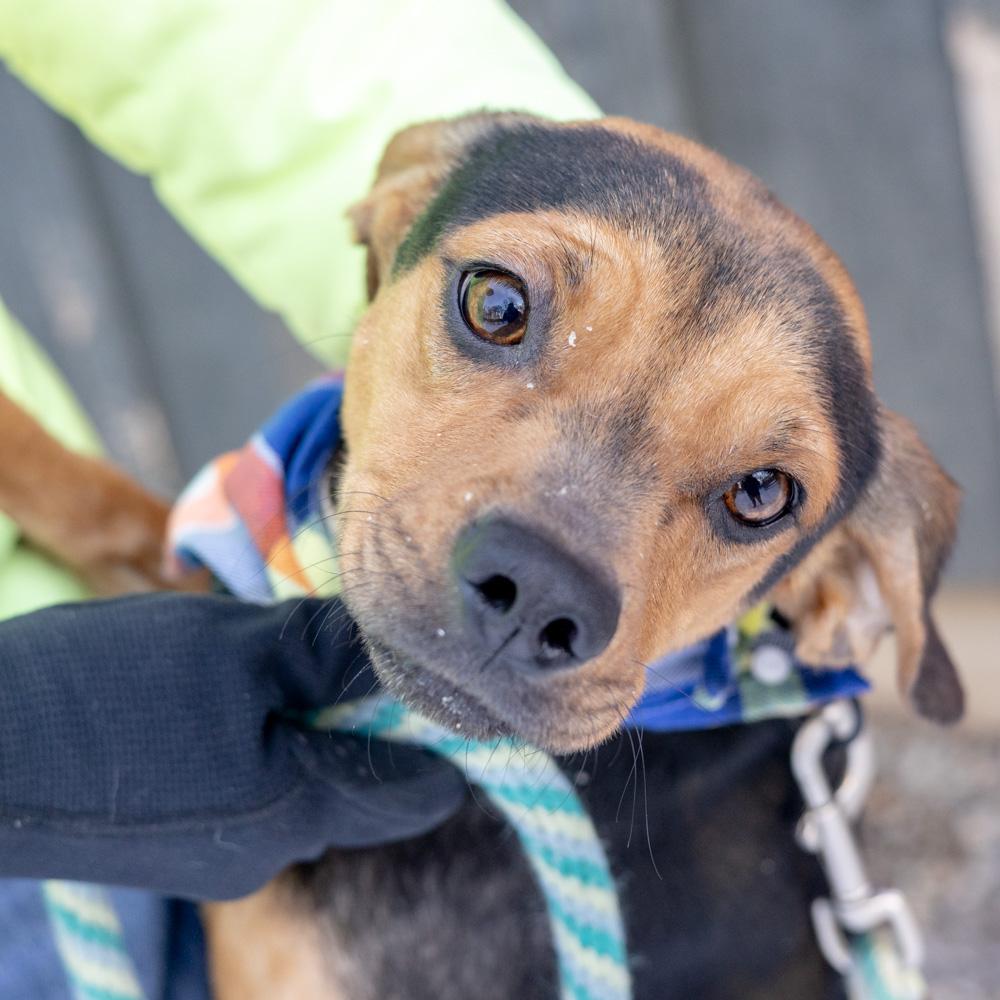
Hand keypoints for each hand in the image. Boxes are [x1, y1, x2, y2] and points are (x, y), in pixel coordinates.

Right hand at [0, 594, 465, 898]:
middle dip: (366, 709)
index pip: (418, 787)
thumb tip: (406, 647)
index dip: (442, 726)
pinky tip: (228, 688)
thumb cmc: (112, 690)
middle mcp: (272, 849)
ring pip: (309, 774)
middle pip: (363, 778)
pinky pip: (257, 782)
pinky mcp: (183, 838)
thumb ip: (332, 653)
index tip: (443, 667)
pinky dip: (263, 733)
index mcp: (301, 809)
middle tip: (342, 638)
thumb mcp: (240, 646)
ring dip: (309, 715)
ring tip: (275, 652)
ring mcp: (223, 852)